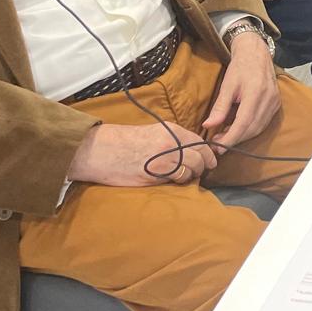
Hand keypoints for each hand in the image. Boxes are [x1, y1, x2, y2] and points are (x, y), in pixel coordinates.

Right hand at [66, 121, 217, 186]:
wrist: (100, 151)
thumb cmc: (123, 142)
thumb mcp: (152, 132)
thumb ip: (172, 139)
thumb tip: (189, 149)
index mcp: (171, 130)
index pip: (199, 141)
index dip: (208, 152)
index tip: (210, 158)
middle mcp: (172, 142)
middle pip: (201, 155)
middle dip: (205, 164)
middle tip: (203, 170)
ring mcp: (165, 159)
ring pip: (193, 168)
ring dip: (194, 174)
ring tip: (187, 176)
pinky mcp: (156, 175)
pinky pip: (179, 179)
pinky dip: (181, 181)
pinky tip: (176, 181)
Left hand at [202, 33, 281, 149]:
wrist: (256, 53)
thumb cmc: (240, 67)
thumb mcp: (227, 85)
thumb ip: (219, 107)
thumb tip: (208, 126)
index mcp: (256, 93)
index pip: (244, 123)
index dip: (230, 138)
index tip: (217, 147)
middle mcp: (269, 99)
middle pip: (252, 129)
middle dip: (234, 140)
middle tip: (217, 143)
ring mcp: (275, 102)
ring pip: (259, 128)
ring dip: (242, 136)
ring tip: (225, 137)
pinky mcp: (276, 104)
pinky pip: (263, 123)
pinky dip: (250, 129)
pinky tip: (238, 128)